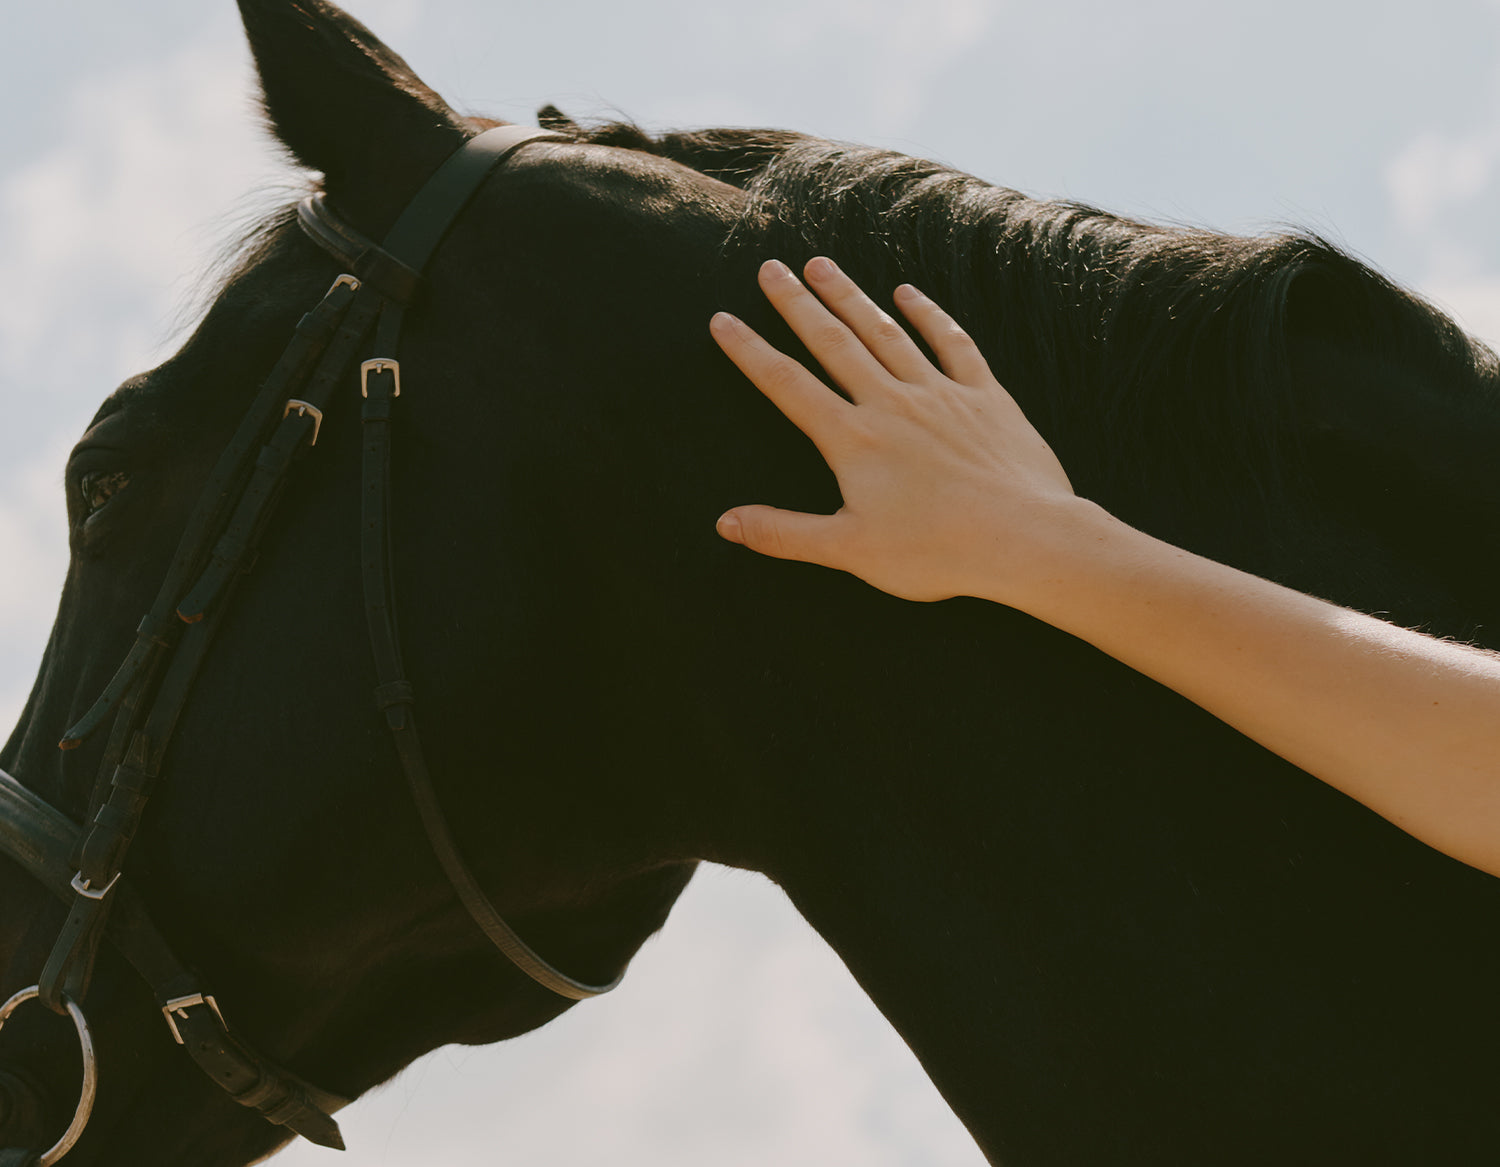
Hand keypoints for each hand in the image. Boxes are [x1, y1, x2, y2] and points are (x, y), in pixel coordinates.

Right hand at [711, 256, 1084, 603]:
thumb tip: (727, 524)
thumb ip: (785, 534)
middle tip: (770, 268)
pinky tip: (909, 293)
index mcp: (853, 440)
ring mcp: (940, 394)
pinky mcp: (984, 396)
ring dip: (851, 296)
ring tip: (823, 265)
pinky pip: (952, 343)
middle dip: (797, 303)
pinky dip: (929, 315)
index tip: (722, 319)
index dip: (750, 351)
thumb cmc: (937, 552)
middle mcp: (891, 404)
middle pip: (833, 343)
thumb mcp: (850, 551)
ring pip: (885, 332)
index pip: (788, 385)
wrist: (1025, 538)